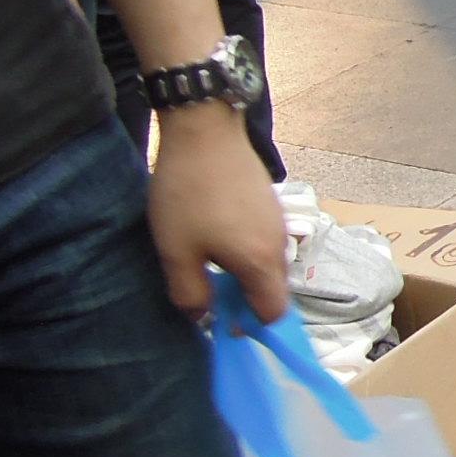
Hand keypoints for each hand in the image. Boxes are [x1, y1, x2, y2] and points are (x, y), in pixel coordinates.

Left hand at [148, 104, 289, 320]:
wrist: (205, 130)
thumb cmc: (188, 195)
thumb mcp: (177, 251)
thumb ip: (190, 293)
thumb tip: (201, 317)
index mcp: (260, 263)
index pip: (274, 312)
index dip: (251, 326)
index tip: (223, 322)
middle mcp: (279, 245)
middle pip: (273, 288)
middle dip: (246, 299)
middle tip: (208, 292)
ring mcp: (277, 220)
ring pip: (267, 262)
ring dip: (243, 271)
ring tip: (207, 259)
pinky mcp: (269, 202)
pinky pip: (264, 238)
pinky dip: (245, 248)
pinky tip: (215, 231)